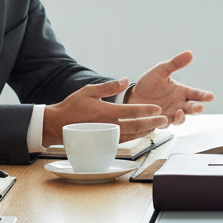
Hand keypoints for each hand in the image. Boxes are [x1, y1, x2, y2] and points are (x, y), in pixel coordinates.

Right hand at [42, 79, 168, 145]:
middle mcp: (109, 126)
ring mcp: (107, 136)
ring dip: (146, 131)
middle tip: (164, 120)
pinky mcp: (104, 142)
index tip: (157, 109)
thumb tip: (125, 80)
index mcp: (107, 112)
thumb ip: (109, 86)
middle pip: (136, 126)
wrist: (58, 125)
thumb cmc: (73, 106)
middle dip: (152, 123)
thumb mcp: (89, 91)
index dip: (147, 110)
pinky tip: (142, 133)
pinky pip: (124, 140)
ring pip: (132, 136)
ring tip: (157, 127)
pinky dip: (135, 137)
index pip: (132, 112)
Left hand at [128, 51, 214, 124]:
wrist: (132, 95)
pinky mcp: (159, 121)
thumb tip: (189, 53)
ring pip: (180, 119)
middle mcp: (179, 104)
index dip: (205, 96)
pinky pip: (164, 124)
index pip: (197, 94)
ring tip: (179, 112)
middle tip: (199, 107)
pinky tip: (163, 119)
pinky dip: (165, 123)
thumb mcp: (161, 71)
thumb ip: (175, 64)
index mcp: (182, 92)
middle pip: (192, 108)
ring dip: (181, 117)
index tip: (210, 96)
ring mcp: (170, 114)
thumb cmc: (149, 83)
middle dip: (197, 108)